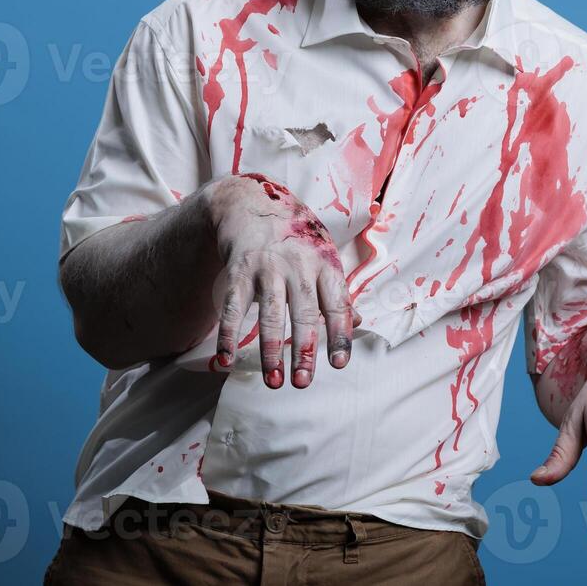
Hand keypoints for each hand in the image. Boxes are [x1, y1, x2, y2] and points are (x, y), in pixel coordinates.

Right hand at [204, 171, 353, 388]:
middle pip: (303, 312)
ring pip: (270, 313)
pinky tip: (226, 358)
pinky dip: (229, 333)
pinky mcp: (239, 269)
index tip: (339, 363)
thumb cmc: (294, 236)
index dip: (339, 334)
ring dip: (270, 350)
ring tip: (273, 381)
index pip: (337, 303)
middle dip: (303, 350)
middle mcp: (298, 264)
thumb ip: (337, 290)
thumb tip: (360, 321)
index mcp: (325, 262)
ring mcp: (267, 266)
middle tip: (303, 382)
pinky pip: (233, 306)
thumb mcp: (322, 255)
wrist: (251, 203)